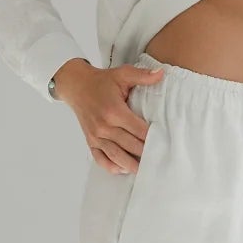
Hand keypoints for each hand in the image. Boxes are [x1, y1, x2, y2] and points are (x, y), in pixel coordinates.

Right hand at [53, 58, 164, 173]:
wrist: (77, 86)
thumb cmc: (101, 82)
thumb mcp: (122, 74)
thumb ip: (142, 76)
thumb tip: (161, 74)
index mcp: (114, 111)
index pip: (139, 130)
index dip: (153, 137)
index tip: (165, 142)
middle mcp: (104, 126)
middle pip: (130, 145)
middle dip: (145, 153)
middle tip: (160, 158)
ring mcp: (96, 136)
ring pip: (116, 156)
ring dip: (131, 164)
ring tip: (144, 169)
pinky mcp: (90, 141)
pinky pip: (100, 159)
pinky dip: (112, 166)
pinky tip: (123, 169)